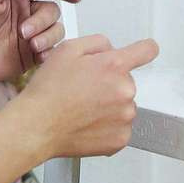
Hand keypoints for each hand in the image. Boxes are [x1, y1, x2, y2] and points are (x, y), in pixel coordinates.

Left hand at [0, 0, 80, 87]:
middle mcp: (27, 14)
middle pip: (53, 10)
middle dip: (42, 21)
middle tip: (24, 31)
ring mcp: (31, 34)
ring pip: (56, 30)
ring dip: (46, 37)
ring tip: (29, 44)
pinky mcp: (32, 54)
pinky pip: (52, 50)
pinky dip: (49, 52)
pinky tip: (37, 54)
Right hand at [12, 34, 158, 160]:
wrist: (36, 126)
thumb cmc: (47, 92)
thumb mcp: (67, 50)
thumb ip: (97, 43)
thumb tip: (111, 48)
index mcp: (114, 66)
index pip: (147, 50)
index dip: (144, 49)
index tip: (144, 51)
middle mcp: (125, 91)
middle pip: (127, 81)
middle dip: (110, 83)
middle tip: (84, 90)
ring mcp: (125, 117)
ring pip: (124, 106)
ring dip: (109, 106)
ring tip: (82, 109)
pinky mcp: (120, 139)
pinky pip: (120, 127)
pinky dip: (107, 127)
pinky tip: (87, 123)